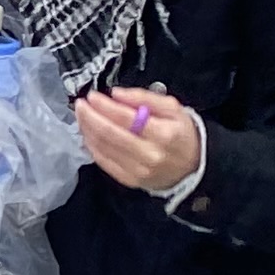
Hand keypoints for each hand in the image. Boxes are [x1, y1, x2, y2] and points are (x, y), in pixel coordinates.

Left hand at [76, 85, 202, 195]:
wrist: (193, 166)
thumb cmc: (181, 134)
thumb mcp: (172, 108)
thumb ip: (144, 98)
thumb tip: (117, 93)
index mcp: (162, 134)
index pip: (125, 118)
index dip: (104, 106)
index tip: (92, 96)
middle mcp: (149, 154)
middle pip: (109, 133)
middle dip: (89, 117)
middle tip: (80, 104)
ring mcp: (138, 170)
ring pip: (102, 148)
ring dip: (87, 130)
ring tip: (82, 116)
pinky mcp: (129, 180)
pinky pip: (103, 162)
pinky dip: (91, 146)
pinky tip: (88, 134)